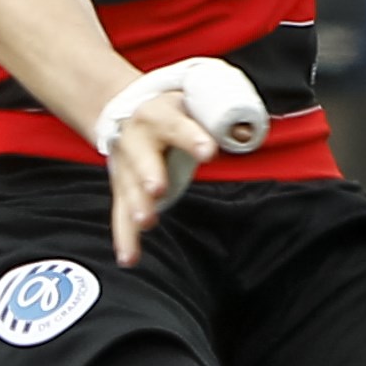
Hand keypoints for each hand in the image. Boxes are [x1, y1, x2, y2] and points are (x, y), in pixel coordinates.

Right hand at [104, 90, 214, 265]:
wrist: (131, 113)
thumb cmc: (175, 113)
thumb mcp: (195, 107)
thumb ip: (220, 121)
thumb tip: (246, 136)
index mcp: (159, 114)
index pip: (175, 124)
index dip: (191, 137)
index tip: (208, 151)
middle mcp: (137, 138)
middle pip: (141, 156)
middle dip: (149, 173)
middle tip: (158, 189)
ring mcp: (126, 166)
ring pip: (128, 187)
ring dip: (136, 206)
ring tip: (145, 221)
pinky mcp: (122, 189)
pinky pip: (120, 214)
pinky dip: (125, 237)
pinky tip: (129, 258)